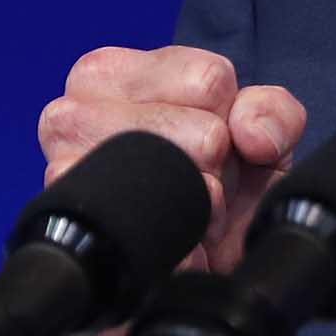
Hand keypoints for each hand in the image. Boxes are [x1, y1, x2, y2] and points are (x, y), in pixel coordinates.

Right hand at [37, 45, 306, 335]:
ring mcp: (63, 172)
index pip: (208, 79)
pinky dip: (187, 245)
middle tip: (199, 182)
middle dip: (217, 165)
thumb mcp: (257, 130)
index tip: (214, 139)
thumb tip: (252, 134)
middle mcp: (71, 113)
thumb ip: (272, 112)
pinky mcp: (75, 230)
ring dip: (200, 204)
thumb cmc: (214, 182)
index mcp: (109, 72)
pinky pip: (159, 232)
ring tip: (186, 208)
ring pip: (178, 176)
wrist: (193, 262)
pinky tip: (179, 243)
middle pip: (202, 132)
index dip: (230, 117)